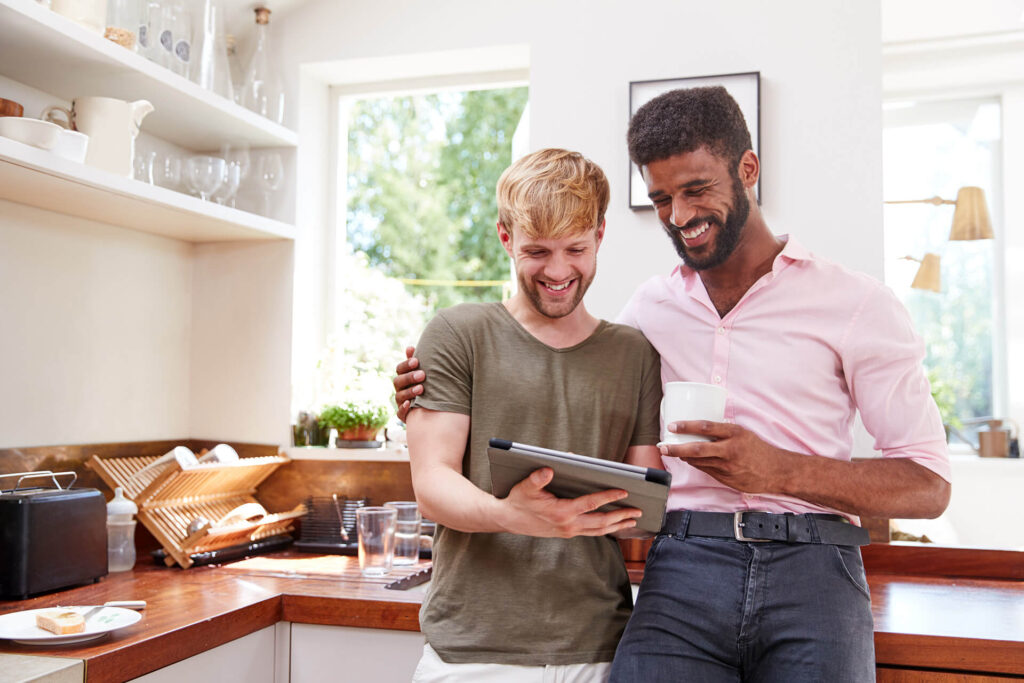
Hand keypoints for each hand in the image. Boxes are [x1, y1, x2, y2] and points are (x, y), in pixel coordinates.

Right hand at [393, 346, 423, 421]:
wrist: (434, 408)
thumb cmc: (427, 384)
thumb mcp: (422, 372)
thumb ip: (416, 361)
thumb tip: (409, 347)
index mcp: (403, 377)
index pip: (399, 369)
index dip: (406, 365)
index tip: (417, 361)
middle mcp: (400, 389)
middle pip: (398, 381)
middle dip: (409, 378)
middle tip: (422, 375)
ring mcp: (401, 402)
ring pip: (400, 396)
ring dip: (409, 392)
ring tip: (421, 389)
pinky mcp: (404, 415)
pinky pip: (400, 413)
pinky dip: (404, 409)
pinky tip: (410, 404)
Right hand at [498, 467, 641, 537]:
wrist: (509, 520)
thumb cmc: (518, 500)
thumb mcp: (525, 487)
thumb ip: (537, 478)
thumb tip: (549, 469)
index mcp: (561, 512)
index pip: (591, 504)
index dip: (608, 497)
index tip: (624, 491)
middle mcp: (568, 524)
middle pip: (601, 522)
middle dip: (621, 516)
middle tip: (638, 511)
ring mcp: (568, 531)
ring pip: (598, 530)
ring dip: (617, 526)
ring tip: (633, 520)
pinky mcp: (567, 533)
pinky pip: (591, 532)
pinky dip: (606, 529)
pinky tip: (614, 524)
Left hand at [659, 420, 782, 492]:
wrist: (776, 471)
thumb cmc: (759, 449)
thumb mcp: (743, 433)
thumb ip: (723, 432)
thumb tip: (700, 428)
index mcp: (735, 433)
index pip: (706, 426)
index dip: (686, 426)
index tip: (673, 425)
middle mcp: (730, 450)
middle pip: (697, 448)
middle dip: (676, 448)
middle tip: (663, 446)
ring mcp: (727, 466)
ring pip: (698, 461)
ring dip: (683, 456)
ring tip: (671, 450)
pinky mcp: (726, 478)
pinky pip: (706, 470)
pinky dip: (695, 464)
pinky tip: (688, 460)